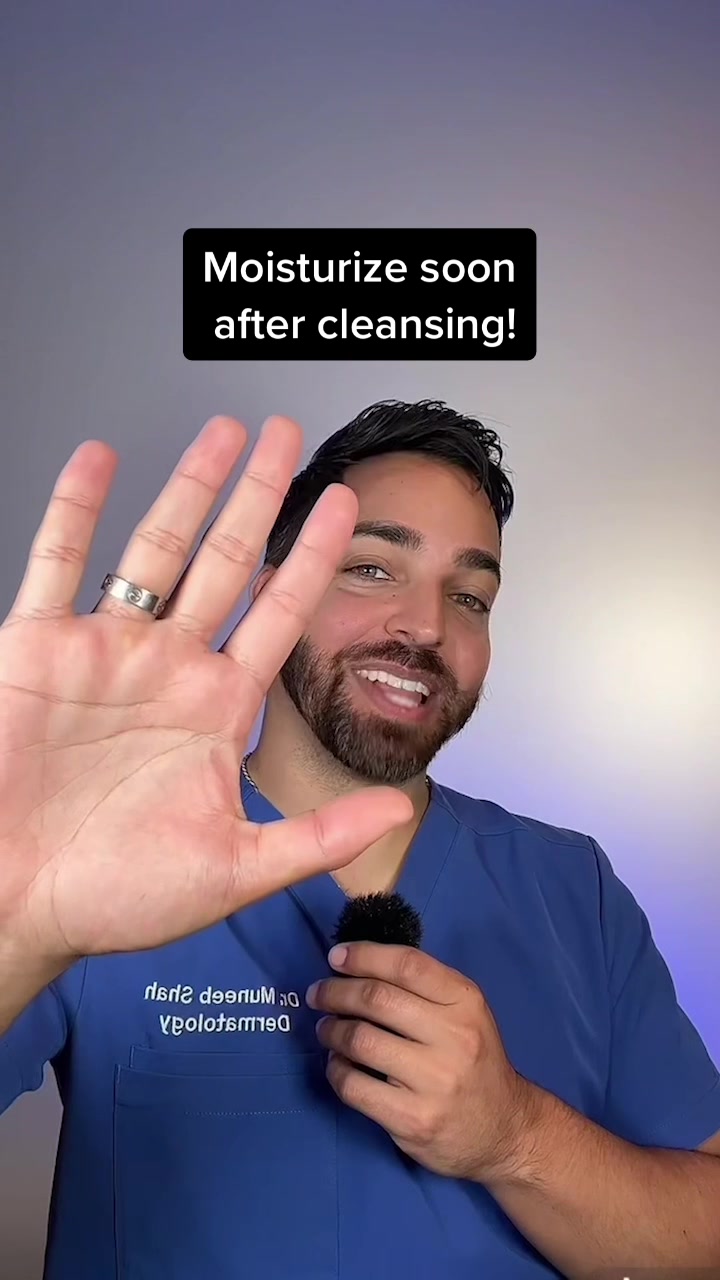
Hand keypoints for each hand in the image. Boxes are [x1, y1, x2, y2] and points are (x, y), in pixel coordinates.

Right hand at [0, 416, 411, 965]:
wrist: (14, 904)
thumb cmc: (114, 896)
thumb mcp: (235, 868)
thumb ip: (318, 835)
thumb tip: (399, 810)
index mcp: (217, 708)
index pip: (280, 613)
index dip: (314, 557)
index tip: (348, 506)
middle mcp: (168, 667)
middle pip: (225, 560)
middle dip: (257, 494)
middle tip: (285, 435)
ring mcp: (106, 650)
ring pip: (154, 548)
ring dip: (186, 487)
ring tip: (220, 433)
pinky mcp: (39, 647)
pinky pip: (58, 562)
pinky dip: (75, 509)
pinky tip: (98, 459)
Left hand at [307, 943, 534, 1182]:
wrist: (505, 1130)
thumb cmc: (474, 1060)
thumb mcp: (466, 1014)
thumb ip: (424, 988)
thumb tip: (359, 965)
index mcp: (466, 1002)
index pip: (408, 965)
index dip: (364, 955)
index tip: (335, 957)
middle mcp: (455, 1037)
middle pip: (377, 999)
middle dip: (336, 992)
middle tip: (317, 994)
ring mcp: (435, 1082)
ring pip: (361, 1042)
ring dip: (331, 1030)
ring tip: (325, 1029)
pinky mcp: (414, 1120)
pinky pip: (355, 1088)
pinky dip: (335, 1071)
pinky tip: (336, 1065)